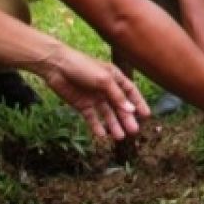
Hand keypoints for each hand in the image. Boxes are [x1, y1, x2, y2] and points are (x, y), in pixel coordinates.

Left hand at [34, 46, 149, 140]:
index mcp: (115, 78)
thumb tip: (131, 110)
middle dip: (127, 118)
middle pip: (120, 106)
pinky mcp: (83, 105)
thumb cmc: (83, 67)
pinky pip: (92, 118)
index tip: (146, 115)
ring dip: (113, 125)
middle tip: (134, 131)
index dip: (139, 103)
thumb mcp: (104, 80)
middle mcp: (106, 89)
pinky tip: (102, 135)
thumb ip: (117, 96)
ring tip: (120, 137)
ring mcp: (95, 98)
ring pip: (107, 114)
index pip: (131, 92)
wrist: (57, 67)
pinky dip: (96, 126)